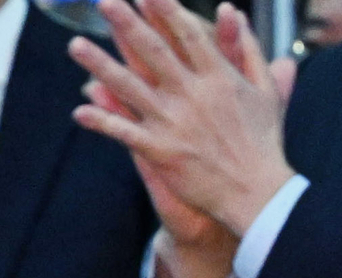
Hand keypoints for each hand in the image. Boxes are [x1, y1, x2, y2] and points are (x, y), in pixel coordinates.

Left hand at [67, 0, 294, 276]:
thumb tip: (234, 13)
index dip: (165, 9)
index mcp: (219, 76)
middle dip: (127, 24)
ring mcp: (174, 123)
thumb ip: (249, 49)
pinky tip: (79, 110)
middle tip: (104, 2)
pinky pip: (125, 133)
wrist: (256, 193)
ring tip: (75, 45)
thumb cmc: (264, 142)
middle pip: (153, 51)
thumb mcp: (266, 90)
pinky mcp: (161, 152)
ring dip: (100, 65)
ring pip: (130, 88)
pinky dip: (102, 121)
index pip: (187, 34)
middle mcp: (193, 94)